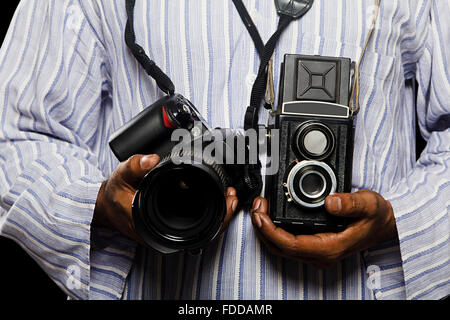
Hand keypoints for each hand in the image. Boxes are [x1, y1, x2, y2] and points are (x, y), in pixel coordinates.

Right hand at [93, 154, 237, 245]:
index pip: (196, 233)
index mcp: (156, 232)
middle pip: (205, 233)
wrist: (106, 206)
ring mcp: (170, 236)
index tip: (228, 201)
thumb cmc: (115, 196)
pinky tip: (215, 201)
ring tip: (228, 196)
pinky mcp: (172, 230)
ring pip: (202, 231)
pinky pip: (196, 227)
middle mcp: (165, 239)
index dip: (217, 218)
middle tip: (233, 195)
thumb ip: (135, 166)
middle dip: (223, 215)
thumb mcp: (121, 176)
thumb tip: (152, 159)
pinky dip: (208, 215)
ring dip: (217, 215)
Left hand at [250, 190, 397, 267]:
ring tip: (259, 208)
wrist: (385, 225)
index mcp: (330, 247)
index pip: (292, 244)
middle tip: (256, 206)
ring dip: (265, 229)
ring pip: (281, 247)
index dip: (271, 231)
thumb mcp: (369, 205)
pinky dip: (274, 230)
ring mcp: (316, 253)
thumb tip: (330, 202)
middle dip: (262, 228)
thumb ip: (350, 203)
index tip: (260, 216)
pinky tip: (270, 215)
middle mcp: (321, 254)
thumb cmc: (377, 217)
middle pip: (280, 248)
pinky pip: (287, 243)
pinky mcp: (314, 247)